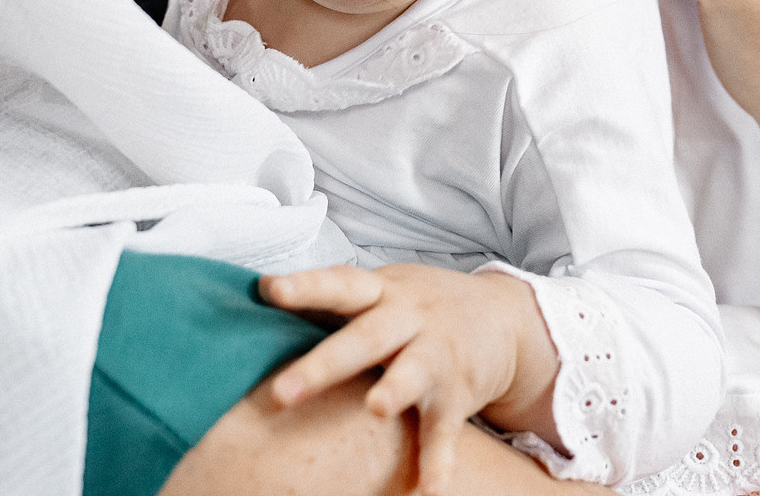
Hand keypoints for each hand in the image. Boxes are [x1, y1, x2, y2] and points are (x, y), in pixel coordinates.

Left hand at [260, 265, 559, 495]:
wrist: (503, 317)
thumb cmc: (419, 306)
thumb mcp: (382, 290)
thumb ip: (332, 299)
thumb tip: (256, 294)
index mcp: (382, 292)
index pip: (340, 284)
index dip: (306, 286)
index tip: (270, 290)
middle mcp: (410, 319)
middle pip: (365, 337)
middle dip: (325, 363)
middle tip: (284, 391)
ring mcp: (437, 355)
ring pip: (413, 371)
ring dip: (395, 389)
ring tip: (376, 408)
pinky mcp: (458, 395)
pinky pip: (445, 431)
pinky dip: (437, 461)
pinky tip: (427, 490)